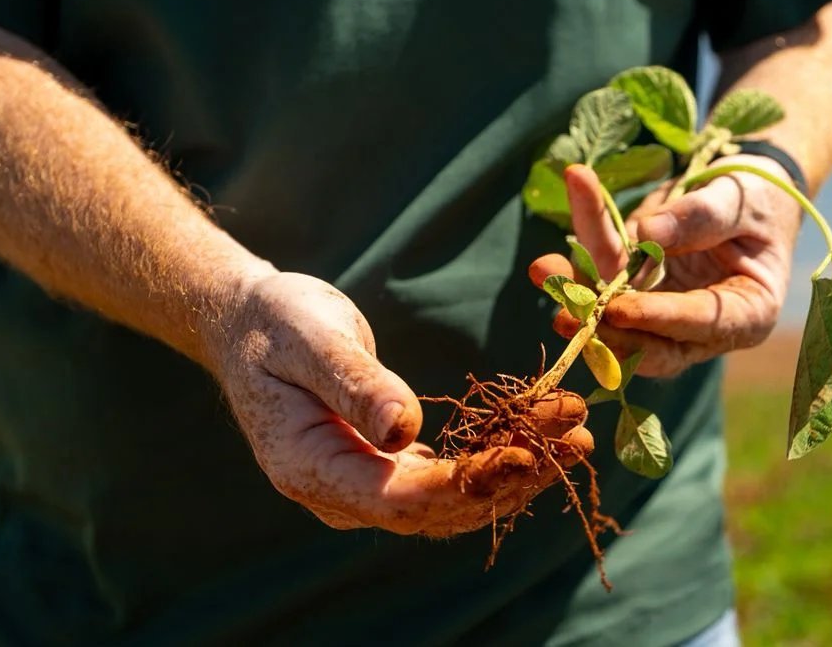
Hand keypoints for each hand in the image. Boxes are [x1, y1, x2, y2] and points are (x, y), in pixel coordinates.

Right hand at [208, 272, 592, 535]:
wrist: (253, 323)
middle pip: (437, 508)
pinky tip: (543, 433)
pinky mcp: (387, 468)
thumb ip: (355, 384)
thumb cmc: (276, 323)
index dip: (465, 484)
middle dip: (513, 477)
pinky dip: (498, 456)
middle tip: (578, 439)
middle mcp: (338, 493)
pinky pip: (449, 476)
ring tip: (578, 434)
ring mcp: (364, 486)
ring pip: (453, 500)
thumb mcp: (309, 339)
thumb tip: (403, 429)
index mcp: (308, 467)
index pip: (397, 498)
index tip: (525, 456)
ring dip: (519, 470)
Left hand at [528, 156, 801, 377]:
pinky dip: (576, 266)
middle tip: (565, 311)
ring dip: (577, 295)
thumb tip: (646, 233)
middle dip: (603, 325)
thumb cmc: (760, 197)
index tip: (618, 309)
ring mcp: (667, 313)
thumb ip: (701, 216)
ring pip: (617, 314)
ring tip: (544, 269)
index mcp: (748, 313)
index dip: (657, 318)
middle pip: (650, 336)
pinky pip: (604, 281)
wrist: (748, 190)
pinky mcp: (639, 293)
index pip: (701, 323)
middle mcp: (705, 326)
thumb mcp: (741, 199)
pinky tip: (547, 260)